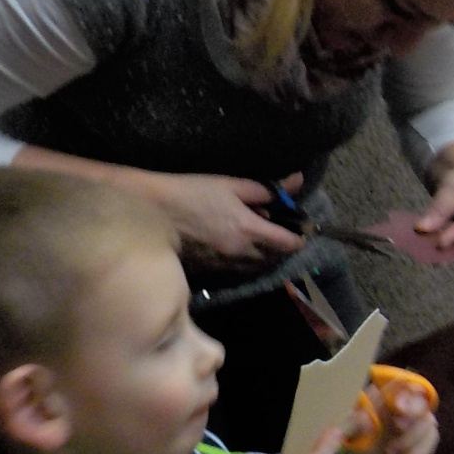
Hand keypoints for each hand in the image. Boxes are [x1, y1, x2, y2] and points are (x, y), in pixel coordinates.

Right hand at [141, 170, 306, 267]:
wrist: (151, 213)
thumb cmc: (191, 192)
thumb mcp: (230, 185)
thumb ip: (266, 189)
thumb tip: (296, 182)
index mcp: (249, 230)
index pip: (288, 243)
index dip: (299, 237)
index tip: (301, 228)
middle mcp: (241, 253)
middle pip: (275, 258)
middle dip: (283, 247)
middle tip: (281, 231)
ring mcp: (224, 264)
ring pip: (256, 266)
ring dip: (265, 256)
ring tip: (261, 239)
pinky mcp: (209, 271)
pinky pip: (237, 269)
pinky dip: (245, 260)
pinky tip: (239, 247)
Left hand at [347, 380, 439, 453]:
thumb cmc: (360, 433)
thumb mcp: (352, 427)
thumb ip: (356, 420)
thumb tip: (366, 419)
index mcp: (389, 395)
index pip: (403, 386)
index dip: (404, 393)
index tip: (398, 406)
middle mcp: (409, 403)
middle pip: (420, 402)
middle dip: (413, 413)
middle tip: (399, 426)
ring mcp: (421, 418)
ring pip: (427, 423)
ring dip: (410, 440)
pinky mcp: (427, 435)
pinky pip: (430, 441)